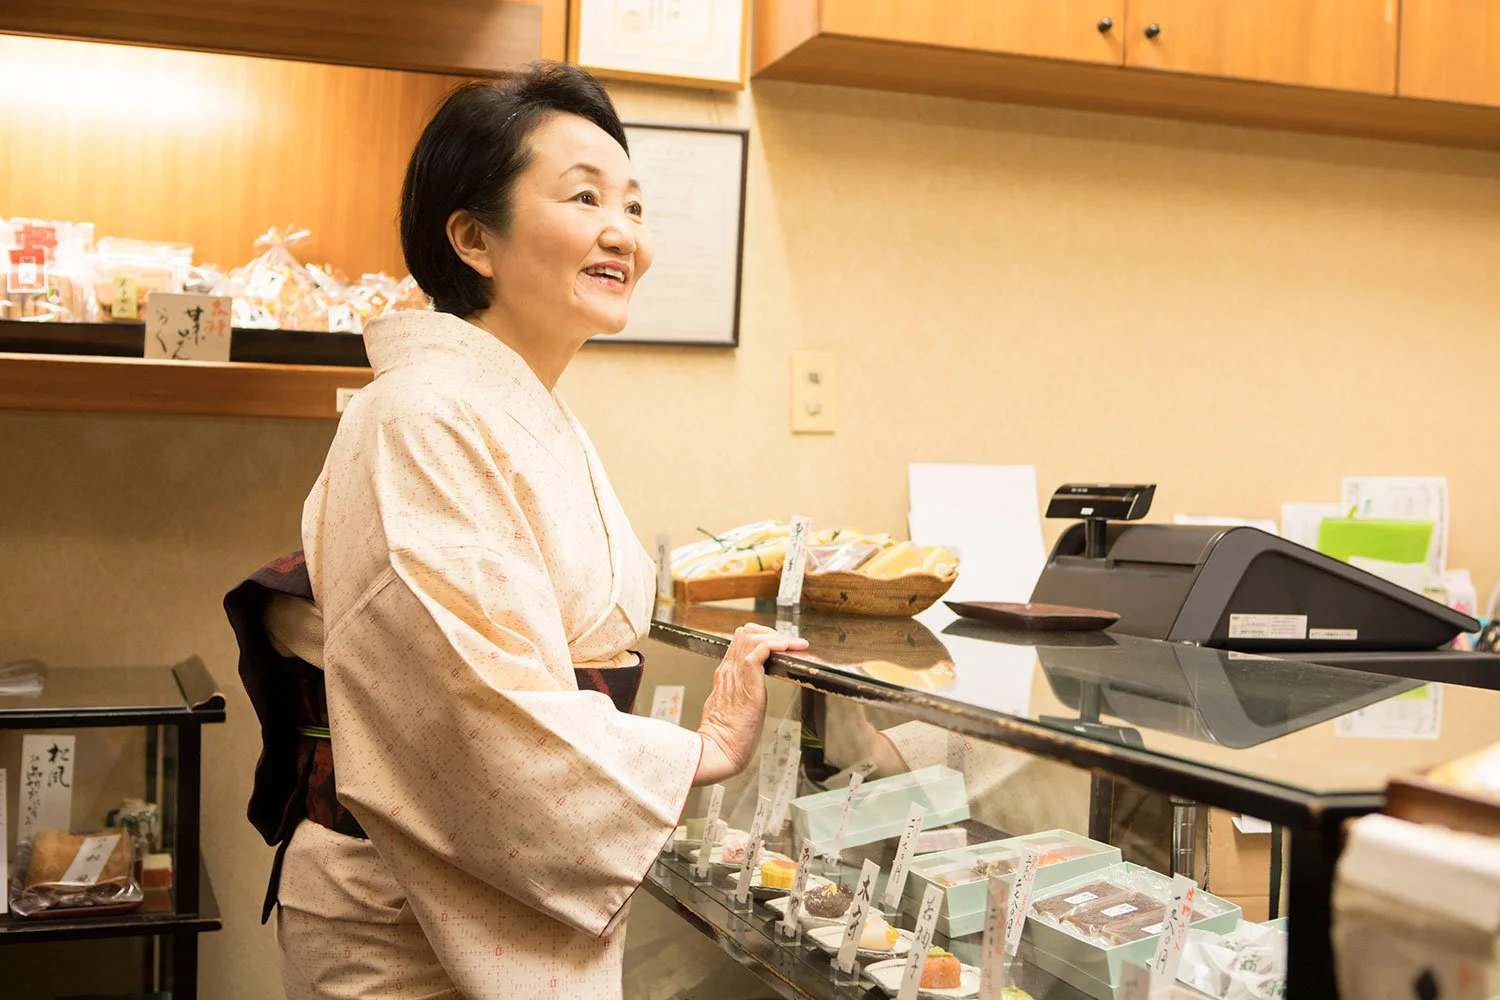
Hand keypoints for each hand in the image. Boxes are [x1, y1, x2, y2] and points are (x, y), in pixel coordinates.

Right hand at [693, 624, 808, 785]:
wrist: (719, 749)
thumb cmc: (728, 737)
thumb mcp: (730, 707)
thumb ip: (738, 693)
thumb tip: (752, 691)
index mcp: (725, 675)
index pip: (739, 642)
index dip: (761, 637)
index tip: (779, 643)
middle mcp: (729, 670)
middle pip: (745, 633)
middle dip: (770, 632)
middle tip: (788, 642)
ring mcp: (736, 674)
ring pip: (752, 637)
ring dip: (777, 637)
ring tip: (793, 644)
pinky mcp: (747, 681)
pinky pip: (758, 652)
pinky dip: (774, 645)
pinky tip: (787, 647)